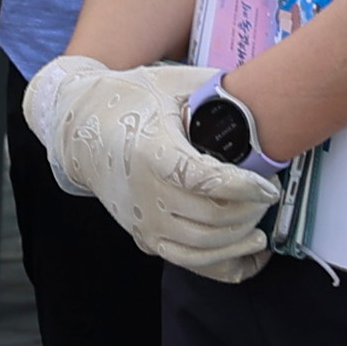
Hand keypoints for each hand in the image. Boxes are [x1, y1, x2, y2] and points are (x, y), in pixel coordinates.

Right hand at [29, 52, 274, 283]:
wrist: (77, 129)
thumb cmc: (128, 100)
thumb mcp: (170, 81)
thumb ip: (216, 88)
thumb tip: (262, 92)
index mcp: (153, 151)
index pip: (206, 181)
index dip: (245, 188)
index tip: (269, 187)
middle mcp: (146, 192)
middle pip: (212, 216)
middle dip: (250, 211)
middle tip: (267, 196)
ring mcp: (143, 219)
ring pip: (204, 245)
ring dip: (240, 238)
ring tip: (259, 223)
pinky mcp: (144, 236)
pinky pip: (190, 262)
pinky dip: (225, 264)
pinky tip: (251, 254)